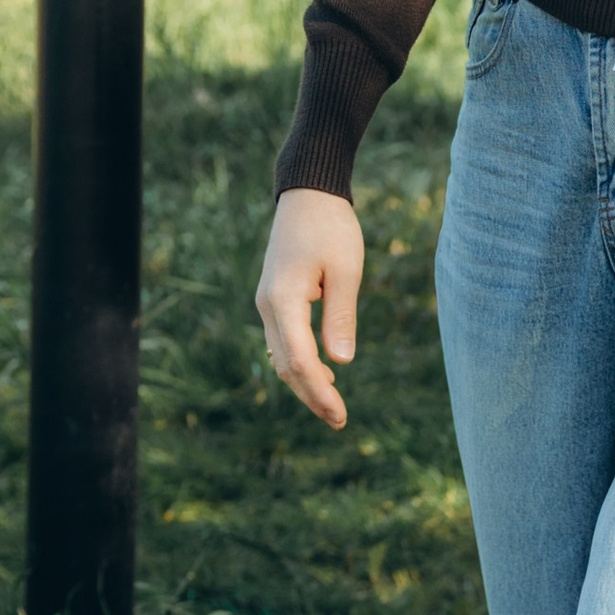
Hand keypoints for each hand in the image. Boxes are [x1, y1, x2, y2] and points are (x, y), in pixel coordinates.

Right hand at [255, 188, 365, 428]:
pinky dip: (299, 362)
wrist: (308, 194)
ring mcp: (268, 303)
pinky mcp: (275, 298)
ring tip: (332, 405)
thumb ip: (341, 316)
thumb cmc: (331, 227)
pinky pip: (284, 340)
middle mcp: (268, 306)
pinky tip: (322, 372)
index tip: (340, 415)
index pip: (299, 361)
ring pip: (282, 356)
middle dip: (312, 395)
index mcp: (283, 300)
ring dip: (305, 382)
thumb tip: (341, 363)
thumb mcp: (346, 270)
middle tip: (339, 421)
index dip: (318, 392)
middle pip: (286, 366)